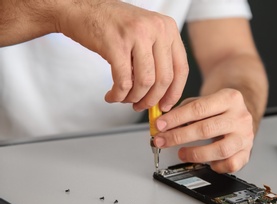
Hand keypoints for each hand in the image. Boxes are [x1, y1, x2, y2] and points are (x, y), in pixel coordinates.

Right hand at [57, 0, 188, 110]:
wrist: (82, 8)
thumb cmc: (114, 25)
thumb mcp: (146, 34)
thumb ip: (158, 58)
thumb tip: (163, 95)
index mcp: (168, 28)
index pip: (181, 68)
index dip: (174, 92)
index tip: (165, 106)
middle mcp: (157, 29)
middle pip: (164, 79)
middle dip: (152, 100)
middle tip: (141, 107)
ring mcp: (137, 35)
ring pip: (145, 82)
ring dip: (134, 98)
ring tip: (125, 99)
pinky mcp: (116, 44)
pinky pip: (123, 81)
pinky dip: (118, 95)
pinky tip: (112, 96)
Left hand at [153, 88, 254, 172]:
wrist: (242, 114)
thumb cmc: (219, 109)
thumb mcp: (204, 101)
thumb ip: (185, 110)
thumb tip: (163, 124)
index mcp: (230, 98)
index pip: (199, 108)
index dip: (176, 118)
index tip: (160, 125)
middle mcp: (240, 117)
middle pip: (206, 129)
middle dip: (179, 136)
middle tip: (162, 141)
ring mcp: (245, 137)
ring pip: (220, 150)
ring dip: (195, 154)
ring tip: (181, 153)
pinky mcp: (247, 153)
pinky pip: (230, 164)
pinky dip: (215, 166)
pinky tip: (206, 161)